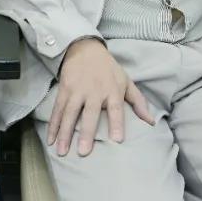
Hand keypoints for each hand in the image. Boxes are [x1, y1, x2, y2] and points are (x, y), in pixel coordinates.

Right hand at [48, 38, 153, 156]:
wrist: (85, 48)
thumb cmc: (108, 69)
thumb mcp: (126, 81)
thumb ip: (138, 102)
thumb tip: (151, 122)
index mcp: (112, 90)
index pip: (115, 108)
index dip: (116, 123)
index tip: (116, 140)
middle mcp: (94, 91)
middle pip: (89, 113)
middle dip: (86, 133)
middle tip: (83, 152)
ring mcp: (77, 90)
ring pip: (69, 113)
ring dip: (64, 133)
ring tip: (61, 151)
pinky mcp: (64, 89)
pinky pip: (57, 110)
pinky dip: (53, 125)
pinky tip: (50, 139)